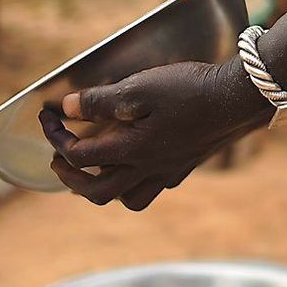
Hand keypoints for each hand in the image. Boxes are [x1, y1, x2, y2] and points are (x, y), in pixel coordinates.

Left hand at [40, 57, 271, 209]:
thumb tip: (67, 109)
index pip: (78, 155)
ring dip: (105, 190)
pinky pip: (156, 187)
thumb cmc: (190, 89)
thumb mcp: (140, 87)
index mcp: (131, 151)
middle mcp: (147, 168)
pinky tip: (140, 163)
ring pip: (129, 199)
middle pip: (97, 192)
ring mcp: (169, 170)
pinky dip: (138, 182)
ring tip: (98, 170)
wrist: (239, 97)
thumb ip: (100, 101)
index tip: (48, 117)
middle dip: (70, 178)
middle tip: (59, 158)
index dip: (55, 137)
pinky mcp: (188, 164)